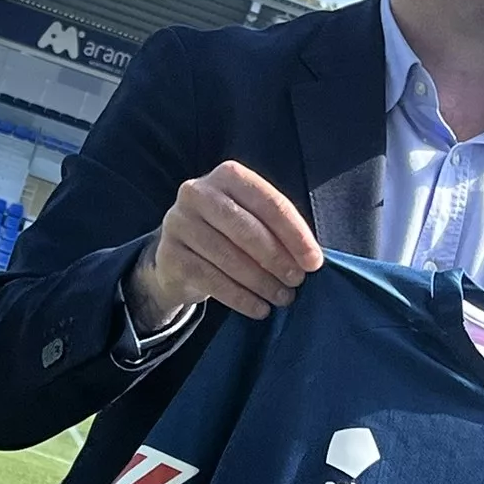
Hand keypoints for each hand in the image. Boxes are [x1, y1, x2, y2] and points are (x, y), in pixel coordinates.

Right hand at [127, 160, 324, 329]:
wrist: (179, 256)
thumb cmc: (227, 234)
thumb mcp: (251, 219)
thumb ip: (278, 229)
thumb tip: (310, 258)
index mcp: (228, 176)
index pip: (269, 203)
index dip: (296, 234)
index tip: (314, 262)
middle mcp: (198, 192)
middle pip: (248, 229)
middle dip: (278, 259)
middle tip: (297, 281)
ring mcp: (179, 222)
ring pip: (229, 257)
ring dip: (262, 282)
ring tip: (282, 297)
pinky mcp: (169, 254)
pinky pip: (211, 280)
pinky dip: (240, 298)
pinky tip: (259, 308)